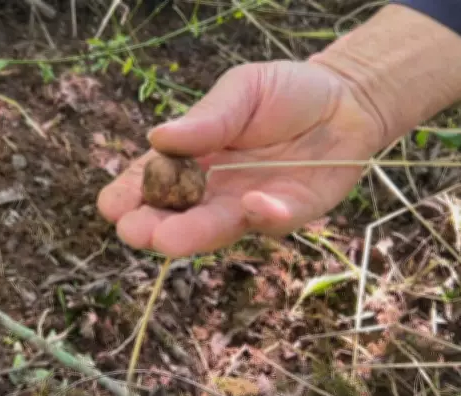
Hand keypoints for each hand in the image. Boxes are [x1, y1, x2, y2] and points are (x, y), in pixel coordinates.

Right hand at [97, 60, 386, 257]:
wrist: (346, 102)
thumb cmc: (284, 93)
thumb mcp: (241, 91)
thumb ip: (207, 119)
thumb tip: (158, 137)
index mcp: (190, 157)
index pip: (148, 182)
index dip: (128, 196)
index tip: (113, 206)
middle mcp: (211, 189)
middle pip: (174, 217)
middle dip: (152, 227)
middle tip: (136, 232)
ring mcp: (246, 206)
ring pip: (213, 229)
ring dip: (193, 235)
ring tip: (168, 240)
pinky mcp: (285, 214)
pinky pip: (269, 220)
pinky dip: (262, 214)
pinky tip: (252, 204)